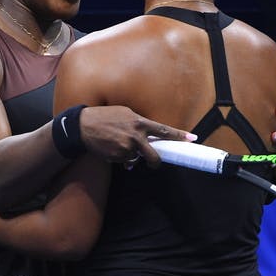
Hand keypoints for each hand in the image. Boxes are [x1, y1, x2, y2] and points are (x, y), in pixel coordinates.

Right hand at [79, 106, 195, 165]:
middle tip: (154, 162)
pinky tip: (111, 148)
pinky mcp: (117, 157)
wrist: (83, 126)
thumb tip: (149, 135)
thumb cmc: (105, 116)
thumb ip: (139, 124)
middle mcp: (135, 136)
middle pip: (154, 156)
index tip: (192, 139)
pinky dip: (121, 157)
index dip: (179, 135)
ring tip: (118, 144)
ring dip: (131, 156)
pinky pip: (124, 161)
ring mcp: (126, 148)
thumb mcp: (125, 113)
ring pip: (136, 158)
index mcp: (139, 123)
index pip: (164, 131)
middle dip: (155, 161)